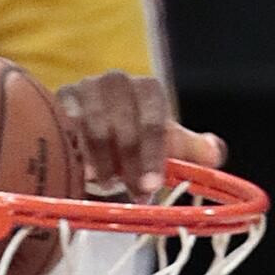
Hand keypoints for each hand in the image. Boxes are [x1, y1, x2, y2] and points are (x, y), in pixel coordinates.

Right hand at [55, 72, 224, 198]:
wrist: (90, 132)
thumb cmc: (133, 143)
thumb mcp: (164, 147)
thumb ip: (189, 151)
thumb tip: (214, 151)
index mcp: (148, 90)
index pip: (153, 119)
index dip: (152, 155)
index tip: (149, 185)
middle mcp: (117, 81)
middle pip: (124, 124)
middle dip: (130, 164)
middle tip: (132, 193)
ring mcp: (86, 87)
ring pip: (94, 126)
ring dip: (102, 162)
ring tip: (105, 184)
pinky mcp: (60, 99)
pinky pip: (67, 126)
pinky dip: (76, 151)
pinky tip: (82, 171)